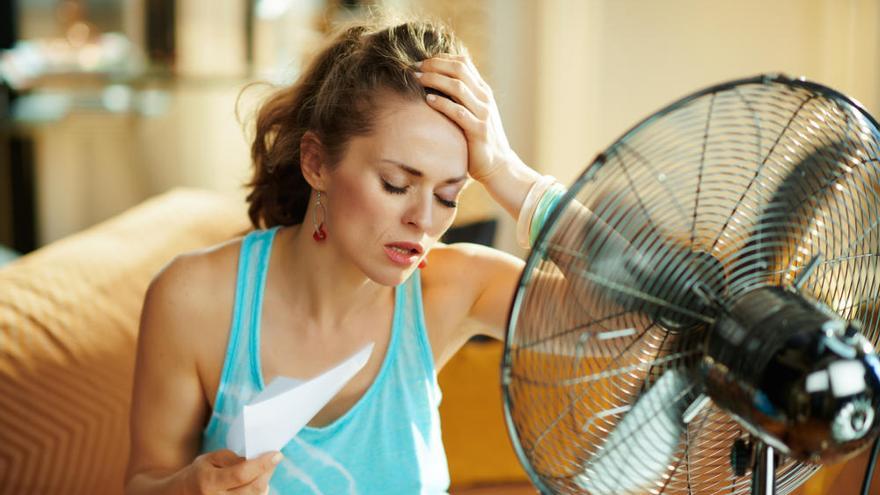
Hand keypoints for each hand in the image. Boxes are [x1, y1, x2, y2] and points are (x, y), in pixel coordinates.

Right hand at [186, 449, 281, 494]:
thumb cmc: (197, 475)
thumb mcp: (209, 459)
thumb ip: (233, 459)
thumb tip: (257, 460)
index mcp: (209, 482)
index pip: (243, 473)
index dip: (263, 464)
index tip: (277, 454)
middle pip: (253, 488)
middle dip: (267, 472)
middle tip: (273, 459)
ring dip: (264, 483)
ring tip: (263, 471)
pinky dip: (258, 493)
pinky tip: (256, 484)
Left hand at [416, 54, 520, 182]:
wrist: (498, 165)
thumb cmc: (479, 139)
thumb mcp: (473, 113)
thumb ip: (461, 98)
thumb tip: (436, 83)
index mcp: (482, 90)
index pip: (463, 62)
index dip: (441, 58)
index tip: (422, 62)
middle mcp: (484, 98)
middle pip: (459, 69)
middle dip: (435, 65)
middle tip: (415, 67)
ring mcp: (483, 113)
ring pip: (458, 87)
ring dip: (435, 79)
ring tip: (417, 79)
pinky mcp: (478, 130)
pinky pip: (458, 112)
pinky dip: (442, 103)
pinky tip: (428, 100)